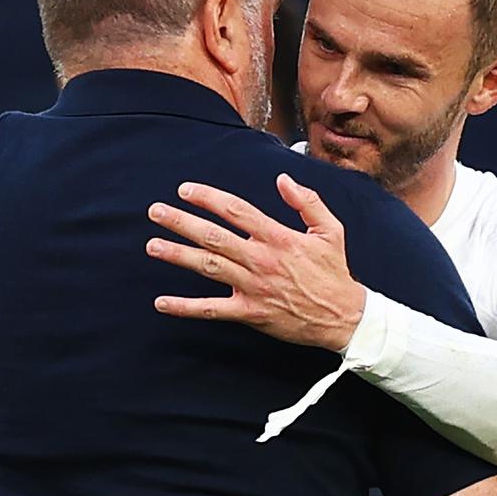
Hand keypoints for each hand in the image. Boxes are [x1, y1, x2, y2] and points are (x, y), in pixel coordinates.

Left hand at [145, 174, 366, 351]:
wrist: (343, 316)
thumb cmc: (334, 272)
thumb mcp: (330, 230)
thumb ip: (307, 201)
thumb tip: (283, 179)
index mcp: (277, 237)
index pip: (235, 210)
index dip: (207, 198)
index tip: (185, 190)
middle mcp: (260, 259)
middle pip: (213, 235)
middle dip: (181, 222)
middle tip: (156, 212)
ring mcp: (253, 287)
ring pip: (208, 267)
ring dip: (177, 255)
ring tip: (152, 245)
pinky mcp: (249, 313)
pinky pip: (211, 309)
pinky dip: (185, 307)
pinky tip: (162, 302)